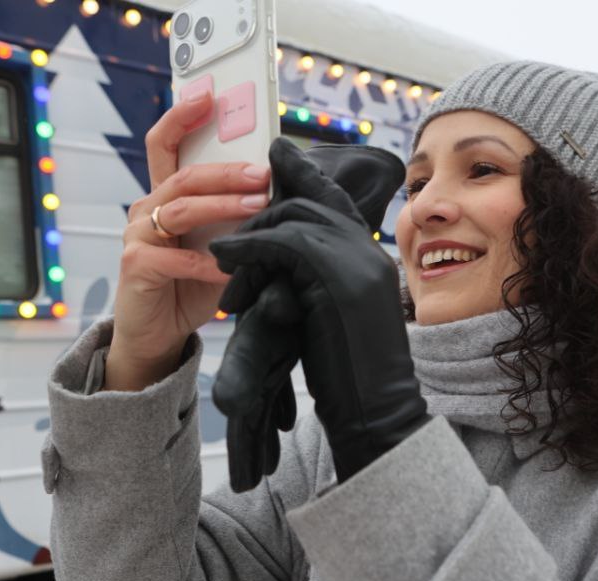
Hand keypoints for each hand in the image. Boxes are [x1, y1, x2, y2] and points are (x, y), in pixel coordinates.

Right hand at [107, 91, 271, 390]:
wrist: (158, 334)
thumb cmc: (190, 286)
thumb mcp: (216, 247)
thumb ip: (233, 221)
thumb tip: (275, 195)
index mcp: (164, 196)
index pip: (165, 144)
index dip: (182, 116)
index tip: (208, 96)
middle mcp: (146, 208)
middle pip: (183, 175)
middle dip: (225, 171)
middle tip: (261, 174)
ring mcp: (138, 236)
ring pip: (181, 209)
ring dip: (223, 207)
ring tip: (258, 207)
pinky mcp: (136, 266)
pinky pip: (175, 258)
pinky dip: (207, 262)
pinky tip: (231, 267)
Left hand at [211, 195, 427, 483]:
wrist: (376, 410)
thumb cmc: (351, 375)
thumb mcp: (333, 315)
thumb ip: (316, 282)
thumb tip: (279, 268)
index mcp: (371, 257)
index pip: (336, 200)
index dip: (306, 176)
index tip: (279, 153)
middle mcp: (368, 250)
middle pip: (309, 202)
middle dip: (261, 212)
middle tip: (228, 237)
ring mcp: (356, 260)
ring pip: (292, 218)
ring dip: (250, 236)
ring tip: (221, 259)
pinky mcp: (335, 277)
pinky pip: (282, 243)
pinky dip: (248, 248)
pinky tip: (226, 263)